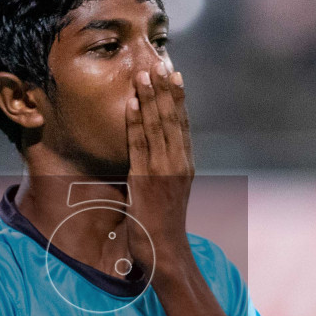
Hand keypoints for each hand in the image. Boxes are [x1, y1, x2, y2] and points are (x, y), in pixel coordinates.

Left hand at [125, 64, 194, 274]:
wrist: (165, 253)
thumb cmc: (162, 227)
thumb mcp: (167, 193)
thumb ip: (164, 171)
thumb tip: (155, 156)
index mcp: (185, 165)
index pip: (182, 124)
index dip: (177, 97)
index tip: (173, 73)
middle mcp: (178, 164)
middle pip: (172, 119)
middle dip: (164, 90)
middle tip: (159, 62)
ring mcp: (164, 172)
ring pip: (157, 127)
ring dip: (150, 99)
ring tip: (143, 74)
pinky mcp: (147, 181)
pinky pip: (140, 146)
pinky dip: (135, 123)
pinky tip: (130, 103)